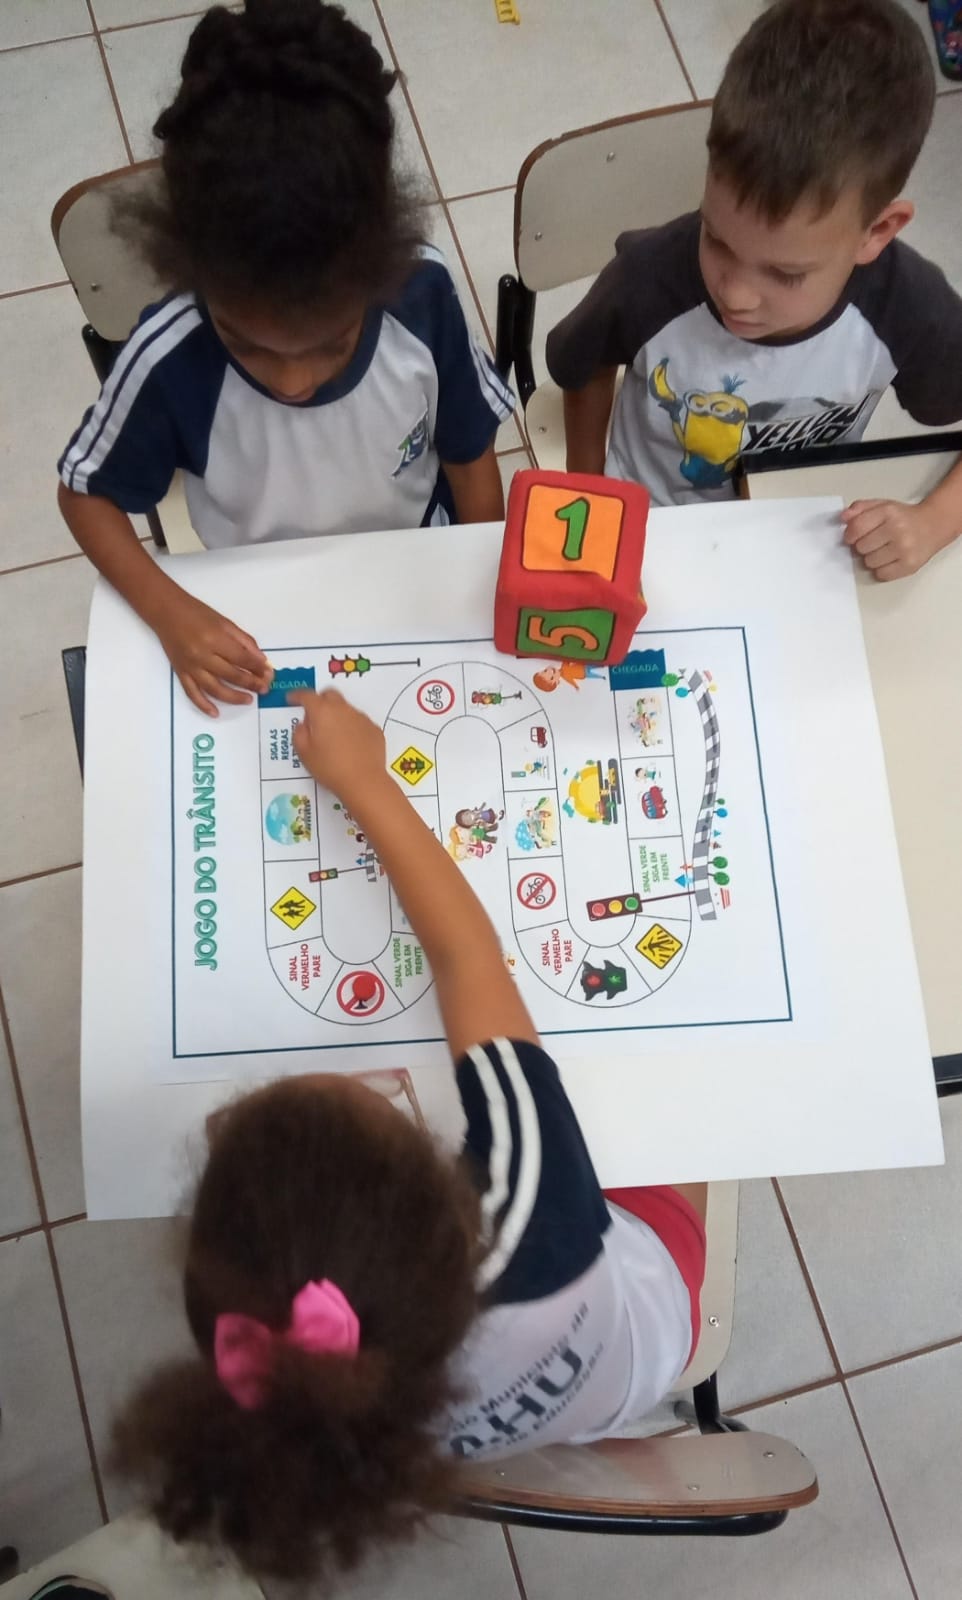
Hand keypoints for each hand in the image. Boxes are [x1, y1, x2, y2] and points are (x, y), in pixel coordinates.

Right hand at [156, 593, 271, 715]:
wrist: (166, 612)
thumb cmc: (197, 613)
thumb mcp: (225, 622)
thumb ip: (244, 641)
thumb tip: (261, 660)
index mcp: (215, 639)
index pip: (242, 659)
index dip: (257, 668)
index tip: (268, 674)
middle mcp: (202, 656)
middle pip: (231, 675)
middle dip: (251, 683)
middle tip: (264, 689)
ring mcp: (190, 667)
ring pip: (214, 689)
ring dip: (233, 697)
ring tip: (248, 700)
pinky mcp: (180, 673)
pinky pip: (192, 693)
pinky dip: (203, 705)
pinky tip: (215, 713)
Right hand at [287, 689, 386, 799]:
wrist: (364, 781)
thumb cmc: (329, 767)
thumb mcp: (304, 753)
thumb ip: (299, 733)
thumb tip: (304, 724)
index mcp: (322, 712)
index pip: (307, 695)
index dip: (297, 695)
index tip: (291, 699)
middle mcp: (343, 709)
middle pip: (330, 695)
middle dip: (319, 700)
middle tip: (313, 715)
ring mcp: (362, 718)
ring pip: (346, 709)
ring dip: (337, 716)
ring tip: (333, 736)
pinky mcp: (374, 729)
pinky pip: (359, 723)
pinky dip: (352, 728)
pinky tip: (350, 745)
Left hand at [840, 499, 950, 580]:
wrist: (932, 526)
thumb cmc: (903, 518)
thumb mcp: (881, 505)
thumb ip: (860, 508)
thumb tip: (843, 517)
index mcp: (888, 512)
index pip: (856, 528)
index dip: (849, 535)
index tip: (852, 537)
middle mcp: (897, 530)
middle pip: (860, 547)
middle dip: (863, 545)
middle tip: (875, 541)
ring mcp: (904, 549)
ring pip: (869, 562)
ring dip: (872, 558)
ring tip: (884, 549)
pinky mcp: (909, 566)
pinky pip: (881, 575)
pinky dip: (882, 569)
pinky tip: (890, 559)